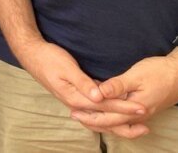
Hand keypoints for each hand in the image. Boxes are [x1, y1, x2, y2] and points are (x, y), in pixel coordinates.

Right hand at [13, 39, 147, 131]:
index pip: (105, 106)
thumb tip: (98, 96)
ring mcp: (76, 100)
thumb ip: (82, 82)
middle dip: (125, 120)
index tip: (141, 107)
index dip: (124, 107)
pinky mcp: (76, 95)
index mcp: (75, 98)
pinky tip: (116, 110)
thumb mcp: (66, 67)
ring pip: (101, 116)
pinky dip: (108, 111)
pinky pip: (96, 108)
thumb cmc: (49, 58)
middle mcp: (77, 103)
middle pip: (104, 117)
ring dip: (118, 119)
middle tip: (146, 121)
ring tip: (136, 122)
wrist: (32, 54)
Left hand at [70, 51, 177, 137]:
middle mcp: (139, 115)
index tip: (74, 110)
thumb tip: (98, 93)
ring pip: (119, 122)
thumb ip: (117, 85)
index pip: (107, 116)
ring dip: (103, 120)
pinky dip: (115, 117)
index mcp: (134, 109)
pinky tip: (110, 113)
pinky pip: (127, 118)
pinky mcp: (146, 108)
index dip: (90, 114)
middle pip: (112, 123)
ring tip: (88, 117)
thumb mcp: (136, 76)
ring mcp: (144, 113)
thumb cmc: (160, 72)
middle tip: (75, 116)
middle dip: (93, 120)